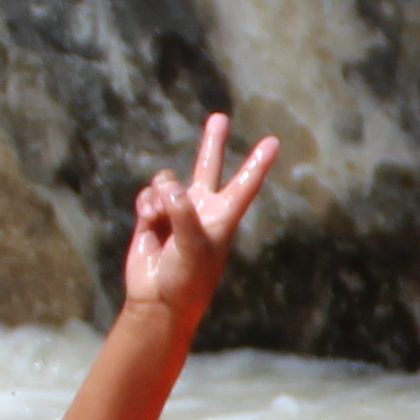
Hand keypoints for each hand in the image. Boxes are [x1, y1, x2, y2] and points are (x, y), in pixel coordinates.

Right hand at [120, 110, 279, 330]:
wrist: (157, 302)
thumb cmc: (185, 280)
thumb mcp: (191, 247)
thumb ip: (182, 212)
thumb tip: (167, 185)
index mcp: (223, 219)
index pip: (245, 185)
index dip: (258, 163)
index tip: (273, 141)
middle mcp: (202, 211)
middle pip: (209, 168)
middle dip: (212, 143)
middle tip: (219, 118)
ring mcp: (176, 212)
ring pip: (168, 181)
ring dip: (161, 191)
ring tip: (159, 213)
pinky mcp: (153, 217)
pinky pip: (148, 195)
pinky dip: (146, 203)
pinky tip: (148, 219)